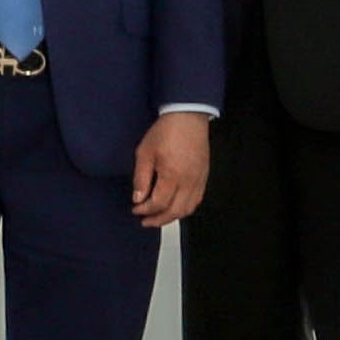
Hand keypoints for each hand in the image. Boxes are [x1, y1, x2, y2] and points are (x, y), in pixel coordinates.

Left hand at [134, 111, 213, 228]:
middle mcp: (189, 181)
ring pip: (188, 209)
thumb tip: (138, 199)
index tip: (136, 209)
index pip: (159, 203)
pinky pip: (196, 200)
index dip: (145, 210)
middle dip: (158, 219)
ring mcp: (199, 180)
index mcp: (172, 175)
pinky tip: (174, 208)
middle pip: (175, 211)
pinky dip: (185, 208)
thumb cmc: (166, 132)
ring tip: (158, 218)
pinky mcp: (204, 177)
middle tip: (145, 221)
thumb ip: (141, 178)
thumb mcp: (144, 153)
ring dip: (172, 217)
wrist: (188, 118)